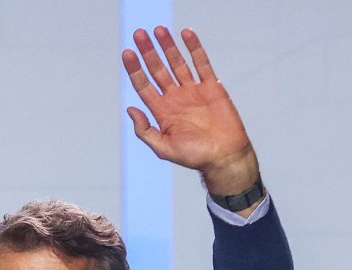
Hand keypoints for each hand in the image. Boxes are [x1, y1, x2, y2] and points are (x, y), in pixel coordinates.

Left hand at [122, 27, 258, 197]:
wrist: (224, 157)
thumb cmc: (194, 156)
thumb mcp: (163, 148)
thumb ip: (145, 130)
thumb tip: (130, 109)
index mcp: (161, 111)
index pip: (144, 85)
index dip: (135, 69)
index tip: (127, 53)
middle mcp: (175, 98)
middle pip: (158, 69)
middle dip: (148, 52)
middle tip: (139, 34)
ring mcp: (193, 91)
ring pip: (177, 63)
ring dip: (168, 46)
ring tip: (158, 30)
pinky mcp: (212, 87)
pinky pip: (202, 63)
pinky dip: (194, 48)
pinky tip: (186, 34)